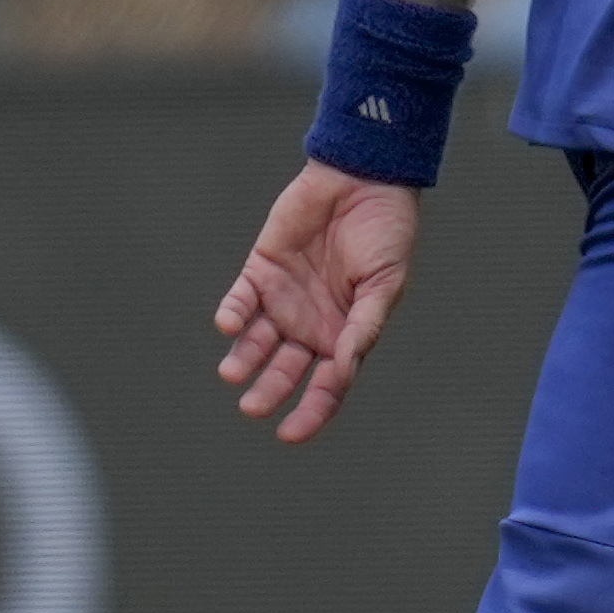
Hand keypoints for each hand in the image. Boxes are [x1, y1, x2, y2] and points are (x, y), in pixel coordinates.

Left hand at [214, 160, 421, 441]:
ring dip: (243, 359)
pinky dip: (232, 314)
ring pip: (256, 342)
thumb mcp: (384, 283)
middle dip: (268, 391)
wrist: (362, 178)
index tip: (289, 434)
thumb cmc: (385, 231)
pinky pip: (240, 299)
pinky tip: (228, 324)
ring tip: (232, 373)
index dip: (311, 411)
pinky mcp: (261, 269)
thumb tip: (343, 369)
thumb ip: (363, 326)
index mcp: (345, 332)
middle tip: (252, 407)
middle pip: (285, 370)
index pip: (327, 383)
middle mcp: (312, 322)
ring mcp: (284, 298)